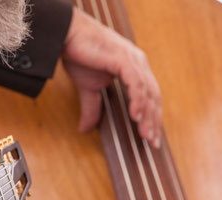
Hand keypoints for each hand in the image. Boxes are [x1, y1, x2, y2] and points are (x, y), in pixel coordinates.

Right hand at [62, 7, 162, 146]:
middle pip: (153, 96)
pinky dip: (137, 100)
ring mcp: (132, 60)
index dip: (151, 118)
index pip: (149, 96)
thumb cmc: (80, 54)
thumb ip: (92, 108)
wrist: (68, 35)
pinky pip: (135, 82)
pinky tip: (135, 115)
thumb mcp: (88, 88)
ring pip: (147, 92)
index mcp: (134, 68)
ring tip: (145, 133)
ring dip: (147, 115)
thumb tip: (85, 129)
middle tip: (151, 142)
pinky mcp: (122, 58)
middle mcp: (138, 63)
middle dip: (153, 121)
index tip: (150, 138)